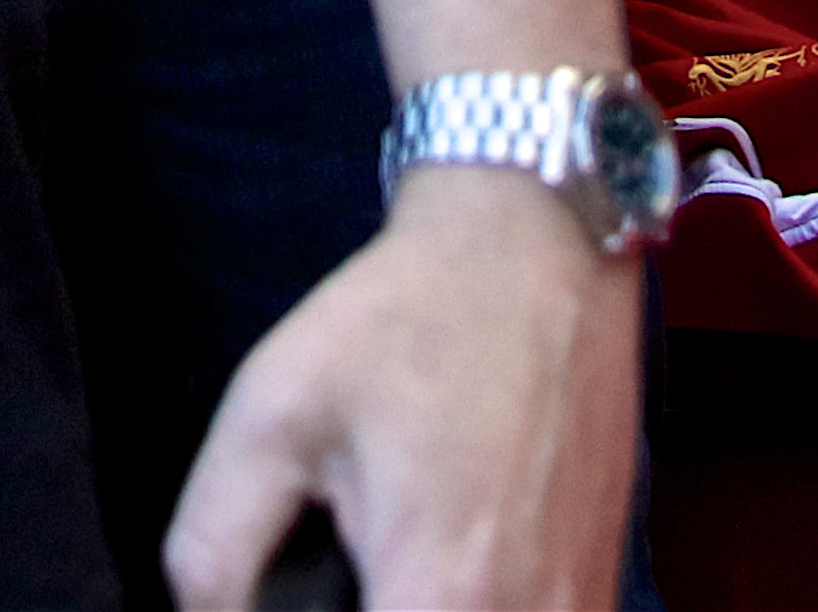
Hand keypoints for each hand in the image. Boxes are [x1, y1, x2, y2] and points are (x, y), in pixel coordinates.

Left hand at [162, 178, 630, 611]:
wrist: (536, 242)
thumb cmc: (409, 315)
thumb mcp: (271, 414)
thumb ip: (215, 550)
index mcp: (442, 594)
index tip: (295, 593)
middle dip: (366, 608)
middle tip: (341, 564)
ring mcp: (581, 604)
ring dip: (423, 608)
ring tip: (387, 554)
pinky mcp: (601, 581)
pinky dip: (481, 603)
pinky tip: (447, 553)